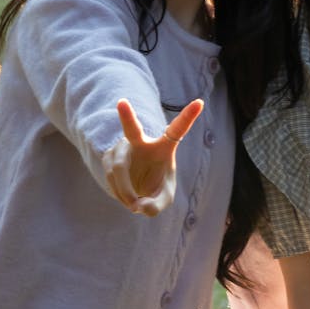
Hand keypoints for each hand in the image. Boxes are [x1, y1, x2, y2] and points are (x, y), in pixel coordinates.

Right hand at [103, 98, 202, 215]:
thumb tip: (139, 206)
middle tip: (121, 103)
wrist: (136, 188)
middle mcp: (142, 142)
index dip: (188, 116)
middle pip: (132, 130)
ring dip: (125, 191)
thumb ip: (156, 206)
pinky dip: (118, 192)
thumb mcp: (163, 198)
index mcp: (164, 147)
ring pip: (119, 167)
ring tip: (133, 206)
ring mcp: (123, 147)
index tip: (200, 102)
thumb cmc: (155, 186)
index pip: (177, 130)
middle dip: (127, 116)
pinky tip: (126, 198)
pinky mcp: (109, 155)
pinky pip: (110, 174)